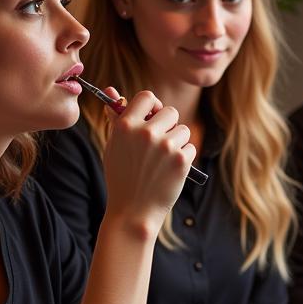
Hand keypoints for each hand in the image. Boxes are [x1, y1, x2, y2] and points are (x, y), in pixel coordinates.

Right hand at [101, 88, 195, 231]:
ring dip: (177, 142)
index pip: (147, 97)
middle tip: (159, 144)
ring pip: (183, 130)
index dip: (153, 106)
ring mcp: (165, 146)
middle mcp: (145, 132)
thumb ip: (117, 118)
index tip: (152, 116)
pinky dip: (184, 158)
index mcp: (125, 125)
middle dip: (168, 125)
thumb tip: (112, 91)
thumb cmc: (122, 178)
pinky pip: (190, 147)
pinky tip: (170, 171)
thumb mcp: (114, 146)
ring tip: (162, 161)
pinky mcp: (181, 160)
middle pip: (171, 112)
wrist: (133, 212)